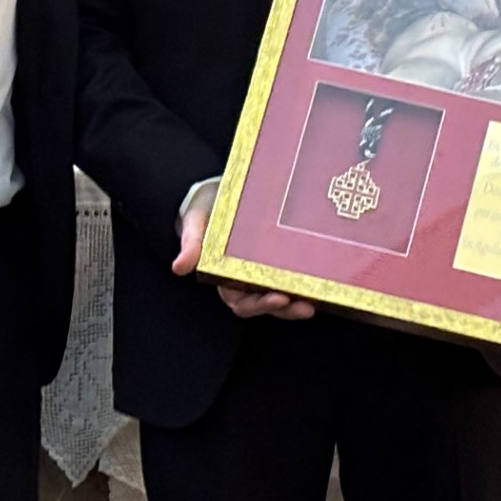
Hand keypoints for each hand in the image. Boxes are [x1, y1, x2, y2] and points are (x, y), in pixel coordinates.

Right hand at [172, 186, 315, 320]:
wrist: (219, 191)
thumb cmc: (206, 208)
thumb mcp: (196, 222)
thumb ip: (191, 244)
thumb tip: (179, 267)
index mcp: (224, 276)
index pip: (241, 301)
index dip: (259, 304)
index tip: (277, 297)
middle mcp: (245, 279)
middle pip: (264, 304)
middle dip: (284, 308)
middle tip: (303, 305)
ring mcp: (262, 271)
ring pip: (281, 295)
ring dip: (296, 302)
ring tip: (314, 301)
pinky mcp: (277, 259)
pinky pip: (291, 276)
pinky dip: (303, 283)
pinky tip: (321, 281)